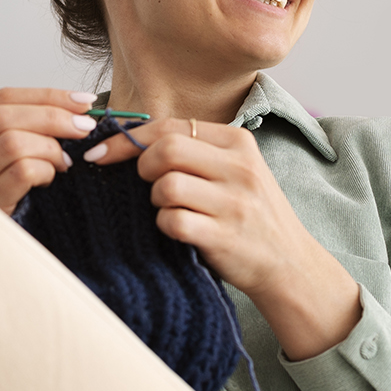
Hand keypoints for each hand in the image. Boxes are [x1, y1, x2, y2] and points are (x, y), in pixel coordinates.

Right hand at [0, 88, 99, 214]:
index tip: (81, 101)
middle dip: (53, 116)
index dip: (46, 96)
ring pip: (12, 142)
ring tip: (63, 162)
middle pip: (5, 116)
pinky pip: (21, 172)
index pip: (1, 99)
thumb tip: (73, 110)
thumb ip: (20, 131)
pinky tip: (49, 179)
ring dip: (50, 148)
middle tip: (83, 127)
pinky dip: (44, 170)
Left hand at [86, 119, 361, 359]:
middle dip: (140, 167)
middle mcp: (239, 168)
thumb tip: (130, 139)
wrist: (290, 264)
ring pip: (166, 186)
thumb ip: (195, 151)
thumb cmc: (251, 214)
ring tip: (170, 209)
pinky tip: (178, 231)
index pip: (170, 126)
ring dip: (156, 200)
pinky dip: (166, 226)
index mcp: (238, 143)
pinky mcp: (224, 236)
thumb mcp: (236, 171)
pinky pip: (173, 221)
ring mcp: (234, 203)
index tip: (101, 152)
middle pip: (165, 151)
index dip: (128, 138)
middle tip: (144, 184)